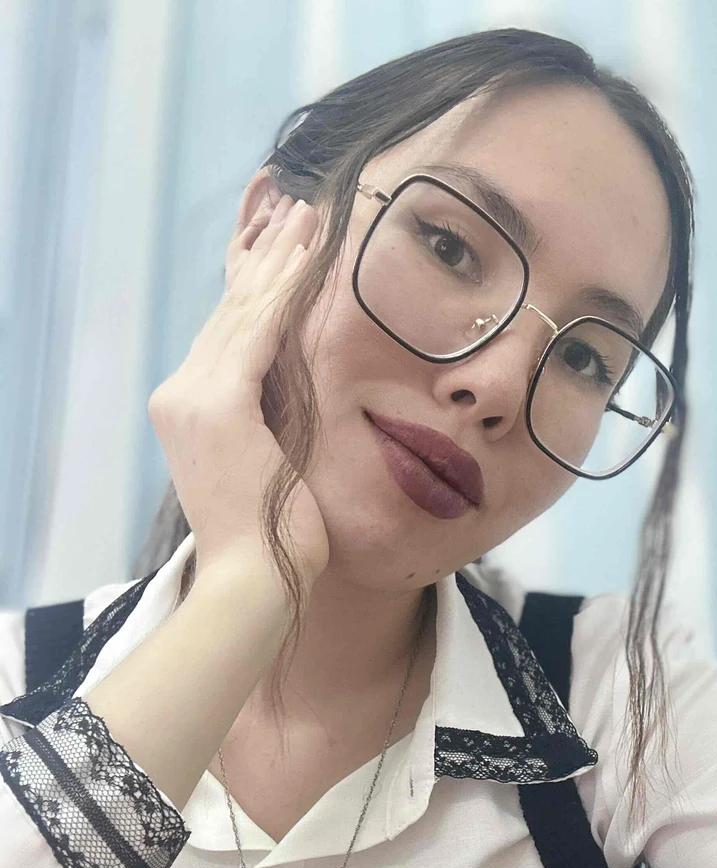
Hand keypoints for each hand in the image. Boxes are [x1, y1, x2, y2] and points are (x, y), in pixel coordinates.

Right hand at [148, 193, 329, 588]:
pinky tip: (307, 256)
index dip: (253, 286)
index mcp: (190, 410)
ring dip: (280, 261)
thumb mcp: (267, 462)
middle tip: (299, 212)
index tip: (280, 248)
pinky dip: (284, 292)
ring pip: (245, 314)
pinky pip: (260, 333)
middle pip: (230, 313)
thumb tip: (293, 388)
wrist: (253, 580)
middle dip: (267, 259)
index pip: (226, 334)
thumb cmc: (271, 537)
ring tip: (309, 218)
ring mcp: (193, 398)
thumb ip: (268, 418)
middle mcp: (181, 395)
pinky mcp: (219, 405)